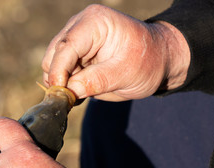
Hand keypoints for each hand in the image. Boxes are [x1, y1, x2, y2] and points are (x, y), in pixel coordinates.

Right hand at [42, 4, 189, 100]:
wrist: (159, 59)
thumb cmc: (148, 62)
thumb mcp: (126, 74)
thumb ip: (97, 81)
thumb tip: (69, 91)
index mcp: (96, 22)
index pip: (67, 46)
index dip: (59, 72)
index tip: (61, 95)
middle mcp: (82, 24)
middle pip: (54, 53)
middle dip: (59, 77)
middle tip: (71, 99)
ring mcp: (78, 35)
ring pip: (54, 60)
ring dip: (63, 80)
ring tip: (81, 94)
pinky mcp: (78, 48)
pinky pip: (62, 66)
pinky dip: (67, 80)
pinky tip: (82, 88)